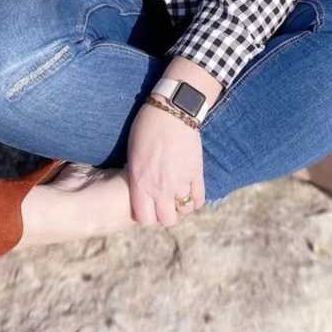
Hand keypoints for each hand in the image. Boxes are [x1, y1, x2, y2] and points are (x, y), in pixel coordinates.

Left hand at [126, 99, 204, 227]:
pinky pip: (199, 199)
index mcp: (141, 183)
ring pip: (183, 210)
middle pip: (166, 220)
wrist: (171, 111)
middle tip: (164, 204)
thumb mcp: (133, 154)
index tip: (147, 207)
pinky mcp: (196, 173)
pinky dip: (195, 200)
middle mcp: (161, 188)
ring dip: (180, 205)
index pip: (143, 218)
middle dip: (164, 214)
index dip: (146, 215)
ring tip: (177, 196)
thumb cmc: (146, 127)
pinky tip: (191, 193)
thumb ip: (137, 175)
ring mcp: (180, 182)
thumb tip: (140, 186)